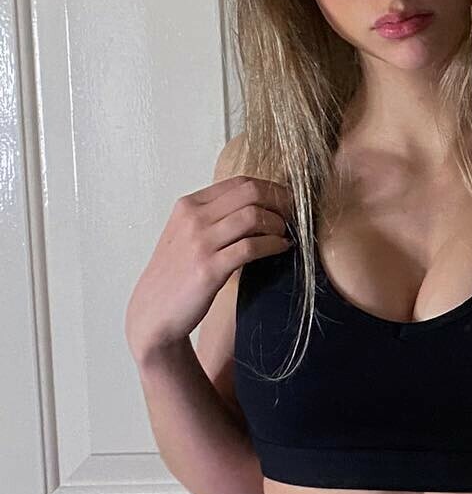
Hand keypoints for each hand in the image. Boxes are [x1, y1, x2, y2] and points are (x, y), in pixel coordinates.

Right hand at [125, 174, 294, 361]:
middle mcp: (193, 219)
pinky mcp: (209, 269)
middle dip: (281, 201)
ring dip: (278, 224)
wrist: (154, 311)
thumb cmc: (177, 274)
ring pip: (253, 216)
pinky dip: (274, 244)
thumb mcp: (188, 234)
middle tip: (295, 215)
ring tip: (285, 234)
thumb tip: (259, 204)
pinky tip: (281, 248)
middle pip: (250, 193)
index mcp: (188, 205)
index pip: (240, 182)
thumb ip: (215, 216)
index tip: (288, 200)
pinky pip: (251, 247)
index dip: (271, 188)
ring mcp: (199, 243)